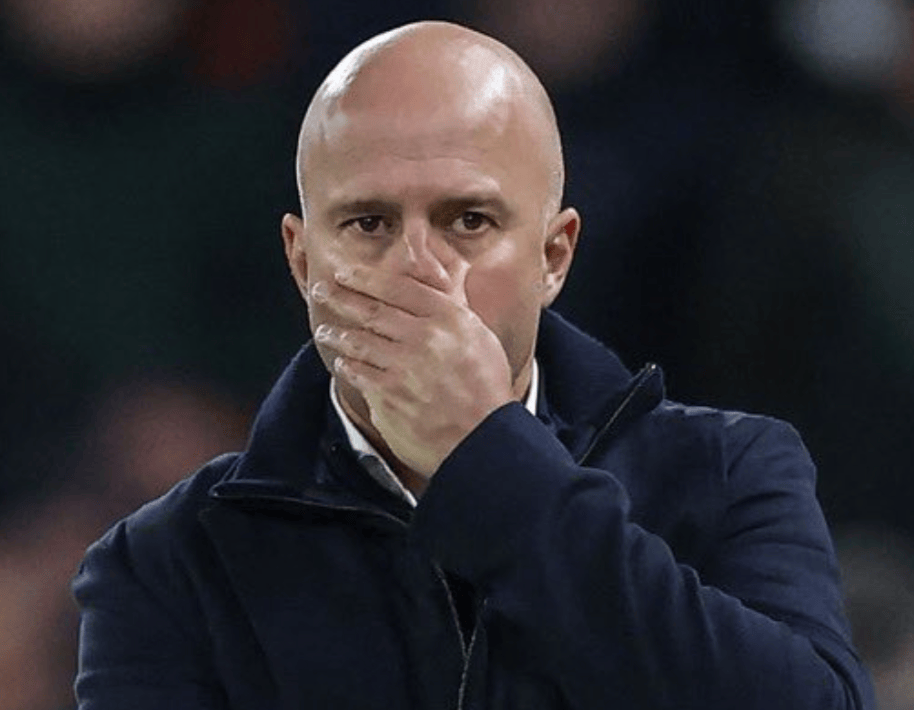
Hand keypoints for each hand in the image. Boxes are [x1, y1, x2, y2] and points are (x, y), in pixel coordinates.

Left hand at [311, 262, 513, 477]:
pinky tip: (341, 362)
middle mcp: (425, 338)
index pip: (398, 287)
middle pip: (372, 310)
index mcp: (449, 318)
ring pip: (359, 341)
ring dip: (336, 334)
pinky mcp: (389, 396)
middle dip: (340, 297)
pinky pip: (358, 373)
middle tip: (320, 290)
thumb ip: (453, 308)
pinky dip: (347, 366)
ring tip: (324, 330)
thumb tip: (437, 279)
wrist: (484, 439)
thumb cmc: (486, 388)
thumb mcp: (480, 337)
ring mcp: (405, 367)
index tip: (344, 271)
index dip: (365, 277)